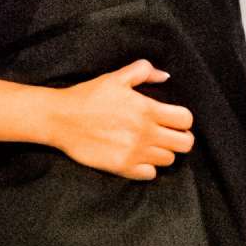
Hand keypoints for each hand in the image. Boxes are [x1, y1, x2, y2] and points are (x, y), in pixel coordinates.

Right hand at [53, 62, 193, 180]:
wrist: (60, 118)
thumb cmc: (87, 96)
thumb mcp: (116, 77)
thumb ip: (143, 71)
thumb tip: (165, 77)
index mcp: (147, 109)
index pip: (185, 120)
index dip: (183, 119)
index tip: (173, 120)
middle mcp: (145, 132)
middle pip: (184, 144)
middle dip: (180, 138)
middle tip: (167, 135)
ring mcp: (134, 152)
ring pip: (169, 159)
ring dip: (163, 152)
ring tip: (149, 145)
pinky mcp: (121, 167)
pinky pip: (150, 174)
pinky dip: (148, 167)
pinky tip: (137, 157)